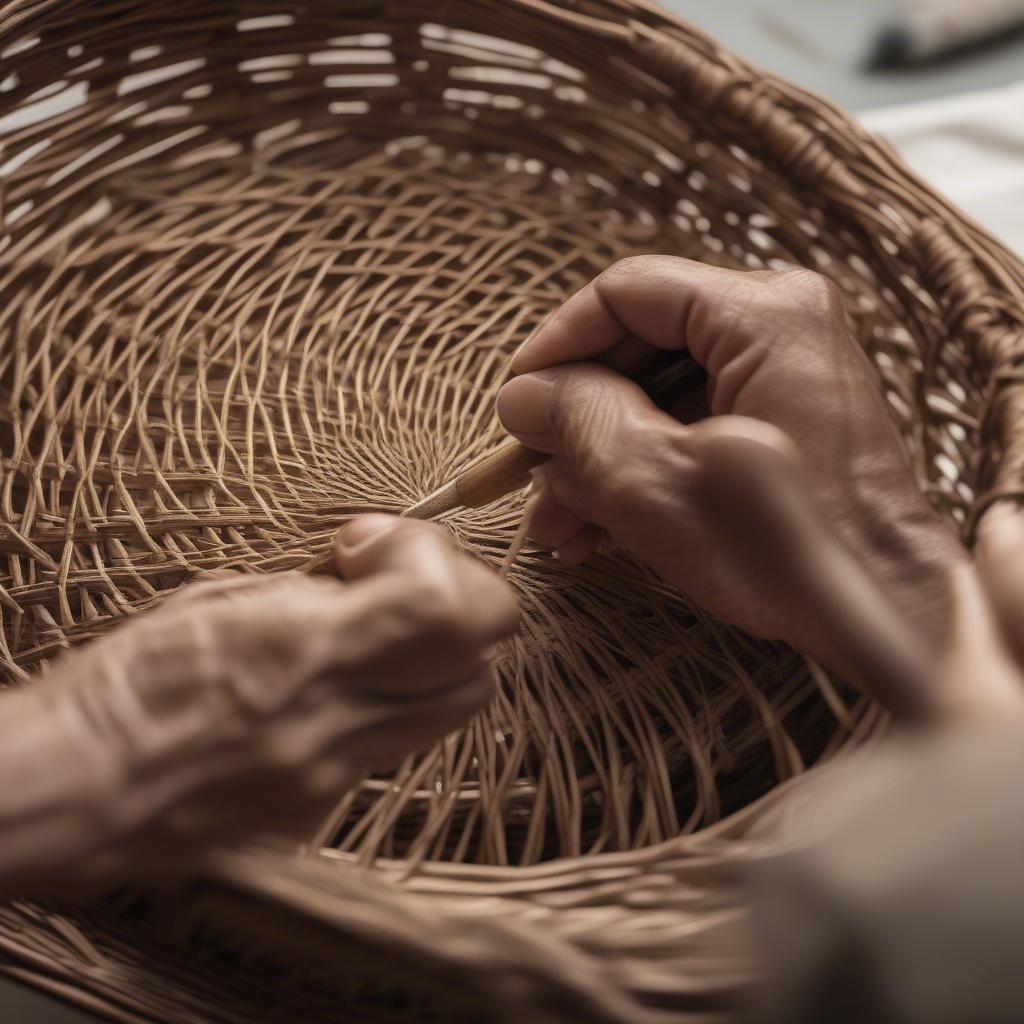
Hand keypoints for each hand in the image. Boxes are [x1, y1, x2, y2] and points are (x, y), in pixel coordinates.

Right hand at [0, 516, 517, 896]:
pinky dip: (383, 708)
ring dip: (432, 665)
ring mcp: (333, 777)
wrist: (65, 796)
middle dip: (458, 615)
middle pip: (476, 671)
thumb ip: (309, 593)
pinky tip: (323, 693)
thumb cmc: (118, 688)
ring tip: (367, 640)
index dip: (432, 561)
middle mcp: (332, 722)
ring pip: (448, 714)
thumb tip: (370, 578)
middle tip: (395, 587)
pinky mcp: (320, 815)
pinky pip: (390, 749)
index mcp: (299, 650)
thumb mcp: (213, 603)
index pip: (444, 609)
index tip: (374, 548)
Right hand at [497, 256, 964, 670]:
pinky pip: (688, 430)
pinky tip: (596, 531)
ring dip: (598, 460)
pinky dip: (641, 474)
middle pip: (638, 350)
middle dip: (575, 421)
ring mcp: (782, 380)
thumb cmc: (784, 550)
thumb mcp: (655, 479)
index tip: (515, 403)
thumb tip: (523, 395)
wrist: (883, 618)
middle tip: (530, 478)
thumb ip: (579, 419)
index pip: (626, 294)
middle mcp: (779, 329)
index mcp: (761, 314)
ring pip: (656, 399)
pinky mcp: (780, 428)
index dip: (555, 346)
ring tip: (558, 528)